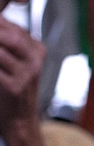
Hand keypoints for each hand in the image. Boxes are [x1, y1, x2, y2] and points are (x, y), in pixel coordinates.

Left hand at [0, 16, 43, 135]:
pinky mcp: (15, 87)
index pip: (11, 26)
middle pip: (10, 36)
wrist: (19, 118)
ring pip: (1, 52)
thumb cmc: (11, 86)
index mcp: (36, 50)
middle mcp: (35, 60)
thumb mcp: (15, 61)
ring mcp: (28, 75)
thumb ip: (6, 43)